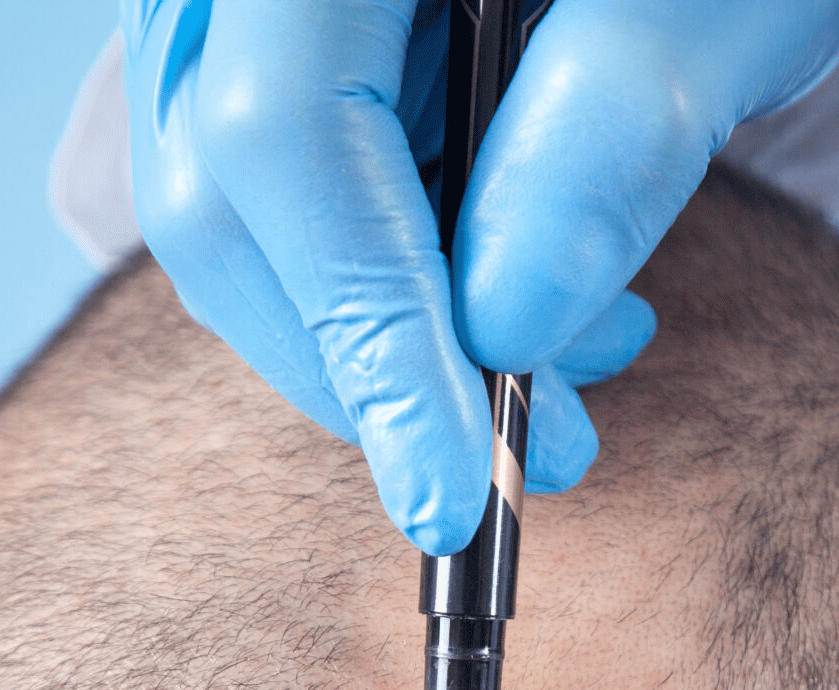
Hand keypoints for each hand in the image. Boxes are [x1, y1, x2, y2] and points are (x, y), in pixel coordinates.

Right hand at [119, 0, 838, 553]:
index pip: (286, 131)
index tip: (453, 494)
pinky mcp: (264, 34)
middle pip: (221, 185)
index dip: (364, 331)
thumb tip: (500, 329)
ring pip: (231, 205)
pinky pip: (269, 184)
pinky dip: (379, 273)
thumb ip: (618, 131)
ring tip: (575, 358)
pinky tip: (509, 293)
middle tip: (548, 452)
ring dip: (385, 332)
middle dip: (375, 361)